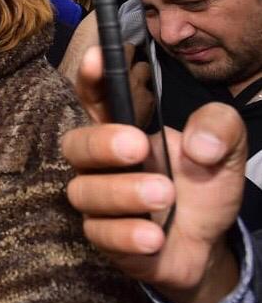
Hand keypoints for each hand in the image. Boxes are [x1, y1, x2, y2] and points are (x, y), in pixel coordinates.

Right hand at [63, 46, 245, 302]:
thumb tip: (201, 146)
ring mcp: (98, 201)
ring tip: (165, 195)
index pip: (97, 97)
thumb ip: (220, 127)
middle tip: (138, 146)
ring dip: (123, 192)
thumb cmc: (202, 185)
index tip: (98, 57)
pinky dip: (126, 234)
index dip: (92, 76)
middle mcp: (101, 163)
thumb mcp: (227, 148)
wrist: (205, 245)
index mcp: (124, 129)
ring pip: (84, 192)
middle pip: (75, 144)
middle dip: (102, 143)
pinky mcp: (103, 237)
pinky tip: (153, 235)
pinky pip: (100, 234)